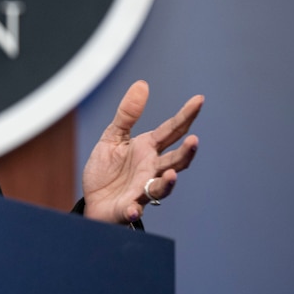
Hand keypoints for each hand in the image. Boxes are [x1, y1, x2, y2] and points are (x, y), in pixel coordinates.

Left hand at [82, 80, 202, 224]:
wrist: (94, 201)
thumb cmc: (108, 170)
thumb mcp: (113, 137)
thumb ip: (127, 114)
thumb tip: (142, 84)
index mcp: (148, 149)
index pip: (171, 130)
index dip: (186, 116)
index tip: (199, 100)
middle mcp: (151, 169)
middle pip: (175, 161)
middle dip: (186, 153)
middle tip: (194, 141)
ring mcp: (142, 189)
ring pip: (162, 187)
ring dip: (168, 183)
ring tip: (171, 175)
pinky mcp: (129, 207)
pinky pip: (134, 209)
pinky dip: (135, 208)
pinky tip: (134, 207)